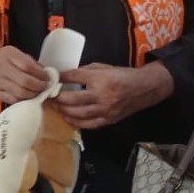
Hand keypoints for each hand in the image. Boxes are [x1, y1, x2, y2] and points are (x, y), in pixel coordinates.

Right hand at [0, 46, 48, 104]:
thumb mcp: (13, 53)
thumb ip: (29, 61)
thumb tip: (45, 72)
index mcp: (8, 55)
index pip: (28, 66)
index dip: (41, 74)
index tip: (47, 77)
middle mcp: (1, 68)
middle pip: (25, 81)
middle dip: (39, 86)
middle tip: (44, 86)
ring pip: (20, 93)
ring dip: (33, 94)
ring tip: (37, 92)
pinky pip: (12, 100)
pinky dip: (23, 100)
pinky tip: (27, 97)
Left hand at [53, 62, 173, 129]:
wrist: (144, 88)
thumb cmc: (122, 76)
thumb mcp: (103, 67)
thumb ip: (84, 72)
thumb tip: (64, 76)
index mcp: (100, 78)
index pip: (72, 78)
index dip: (60, 78)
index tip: (52, 79)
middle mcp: (101, 95)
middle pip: (70, 99)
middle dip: (57, 97)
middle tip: (49, 96)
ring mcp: (105, 110)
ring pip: (76, 114)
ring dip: (63, 110)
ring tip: (56, 106)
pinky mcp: (108, 120)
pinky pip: (87, 124)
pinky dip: (75, 122)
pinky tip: (68, 117)